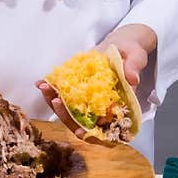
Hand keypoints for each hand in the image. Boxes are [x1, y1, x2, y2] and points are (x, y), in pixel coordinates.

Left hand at [37, 23, 156, 140]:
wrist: (120, 45)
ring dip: (54, 102)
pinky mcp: (78, 91)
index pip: (106, 127)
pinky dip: (51, 91)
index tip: (80, 131)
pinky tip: (41, 83)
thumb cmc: (132, 52)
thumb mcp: (137, 56)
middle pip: (81, 121)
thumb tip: (132, 79)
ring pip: (69, 110)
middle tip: (56, 100)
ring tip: (44, 88)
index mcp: (118, 106)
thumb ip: (134, 67)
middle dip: (66, 115)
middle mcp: (101, 107)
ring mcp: (87, 100)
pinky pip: (63, 95)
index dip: (93, 133)